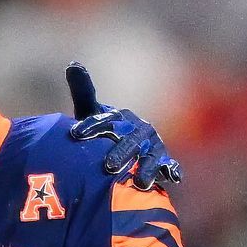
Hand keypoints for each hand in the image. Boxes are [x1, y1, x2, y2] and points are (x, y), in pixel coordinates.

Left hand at [66, 62, 181, 196]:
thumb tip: (73, 63)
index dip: (92, 126)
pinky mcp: (163, 159)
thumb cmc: (102, 131)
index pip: (106, 120)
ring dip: (148, 167)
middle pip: (131, 140)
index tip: (75, 134)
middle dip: (122, 152)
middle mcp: (139, 128)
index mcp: (120, 117)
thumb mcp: (90, 112)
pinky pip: (169, 164)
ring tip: (141, 182)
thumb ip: (84, 92)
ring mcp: (152, 144)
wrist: (120, 147)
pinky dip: (171, 169)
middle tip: (109, 167)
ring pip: (151, 155)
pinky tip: (173, 177)